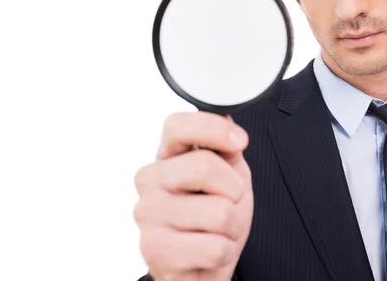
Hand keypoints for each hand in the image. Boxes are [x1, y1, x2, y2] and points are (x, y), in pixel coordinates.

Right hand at [134, 112, 252, 280]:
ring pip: (219, 212)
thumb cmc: (213, 219)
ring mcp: (147, 215)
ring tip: (216, 231)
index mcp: (166, 157)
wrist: (202, 267)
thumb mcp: (227, 177)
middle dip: (234, 190)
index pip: (177, 126)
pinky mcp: (154, 250)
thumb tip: (228, 119)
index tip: (239, 141)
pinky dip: (224, 252)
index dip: (213, 128)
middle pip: (204, 166)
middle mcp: (149, 181)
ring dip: (232, 227)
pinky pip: (215, 247)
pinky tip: (206, 252)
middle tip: (228, 202)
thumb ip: (226, 149)